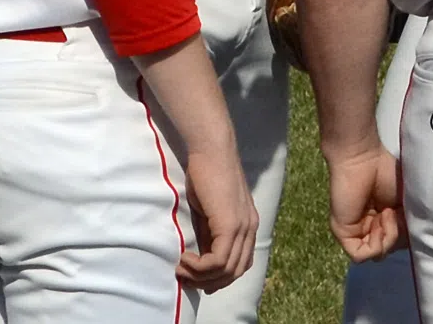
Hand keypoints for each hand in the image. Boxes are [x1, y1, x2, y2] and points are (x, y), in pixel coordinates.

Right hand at [176, 143, 258, 290]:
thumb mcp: (208, 212)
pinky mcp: (230, 224)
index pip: (240, 265)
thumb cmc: (206, 175)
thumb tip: (200, 259)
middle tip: (185, 277)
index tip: (195, 275)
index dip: (218, 278)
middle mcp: (250, 229)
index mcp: (248, 226)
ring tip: (181, 268)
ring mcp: (243, 227)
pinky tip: (185, 257)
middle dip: (208, 282)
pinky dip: (200, 267)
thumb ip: (209, 234)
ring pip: (227, 270)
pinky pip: (218, 261)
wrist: (211, 150)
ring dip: (200, 277)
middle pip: (235, 273)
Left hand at [326, 143, 403, 261]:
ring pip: (377, 253)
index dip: (408, 235)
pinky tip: (379, 224)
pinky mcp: (344, 233)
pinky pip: (360, 255)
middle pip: (389, 248)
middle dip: (399, 235)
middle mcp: (370, 227)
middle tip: (398, 213)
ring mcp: (356, 231)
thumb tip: (409, 242)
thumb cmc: (387, 171)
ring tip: (388, 213)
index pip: (398, 241)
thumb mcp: (407, 201)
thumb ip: (407, 223)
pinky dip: (375, 244)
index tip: (411, 217)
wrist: (363, 158)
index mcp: (384, 218)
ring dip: (389, 237)